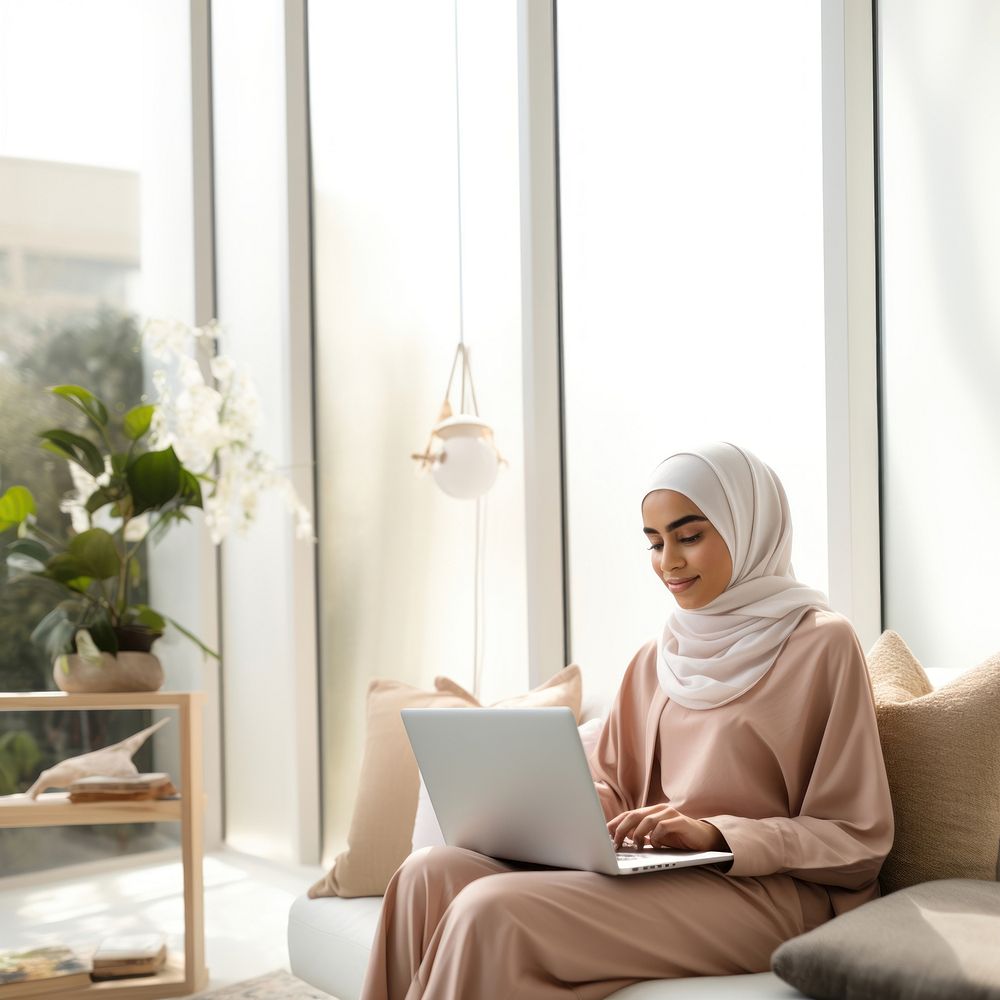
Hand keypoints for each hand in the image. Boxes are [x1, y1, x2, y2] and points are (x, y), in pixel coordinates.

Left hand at [607, 803, 726, 852]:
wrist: (704, 840)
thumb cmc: (678, 839)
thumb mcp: (657, 838)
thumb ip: (642, 836)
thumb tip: (621, 842)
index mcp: (651, 812)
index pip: (628, 814)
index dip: (616, 823)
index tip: (605, 834)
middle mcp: (659, 809)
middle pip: (634, 815)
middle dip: (622, 829)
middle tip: (615, 843)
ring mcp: (670, 813)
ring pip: (646, 820)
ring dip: (638, 834)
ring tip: (637, 846)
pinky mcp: (680, 821)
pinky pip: (663, 826)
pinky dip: (656, 836)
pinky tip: (657, 845)